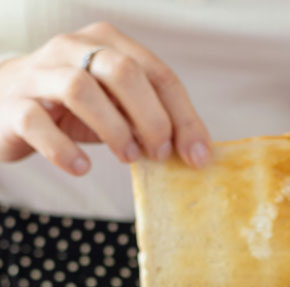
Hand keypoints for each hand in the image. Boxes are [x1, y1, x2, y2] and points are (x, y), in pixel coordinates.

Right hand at [0, 21, 210, 174]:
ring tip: (128, 157)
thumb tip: (197, 152)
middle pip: (122, 71)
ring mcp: (38, 74)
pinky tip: (82, 168)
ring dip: (113, 129)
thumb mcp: (117, 109)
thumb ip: (152, 120)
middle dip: (150, 118)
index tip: (198, 156)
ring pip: (80, 88)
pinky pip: (37, 123)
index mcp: (106, 44)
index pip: (157, 74)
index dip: (184, 117)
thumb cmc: (71, 110)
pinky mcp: (12, 105)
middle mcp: (71, 49)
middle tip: (159, 153)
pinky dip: (64, 150)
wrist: (2, 107)